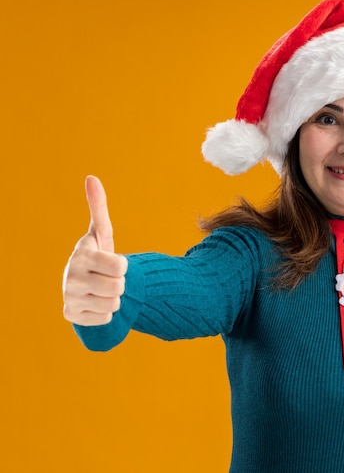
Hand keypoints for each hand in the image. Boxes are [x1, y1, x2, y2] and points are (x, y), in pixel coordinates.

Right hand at [63, 176, 127, 325]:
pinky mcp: (71, 315)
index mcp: (81, 255)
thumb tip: (91, 177)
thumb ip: (98, 207)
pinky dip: (105, 313)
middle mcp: (70, 277)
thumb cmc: (98, 256)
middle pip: (118, 287)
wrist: (86, 285)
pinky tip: (95, 303)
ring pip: (113, 305)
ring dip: (114, 299)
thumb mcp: (101, 233)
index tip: (113, 263)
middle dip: (119, 283)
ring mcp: (69, 297)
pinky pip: (105, 319)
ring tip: (102, 290)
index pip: (120, 267)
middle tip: (108, 279)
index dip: (123, 266)